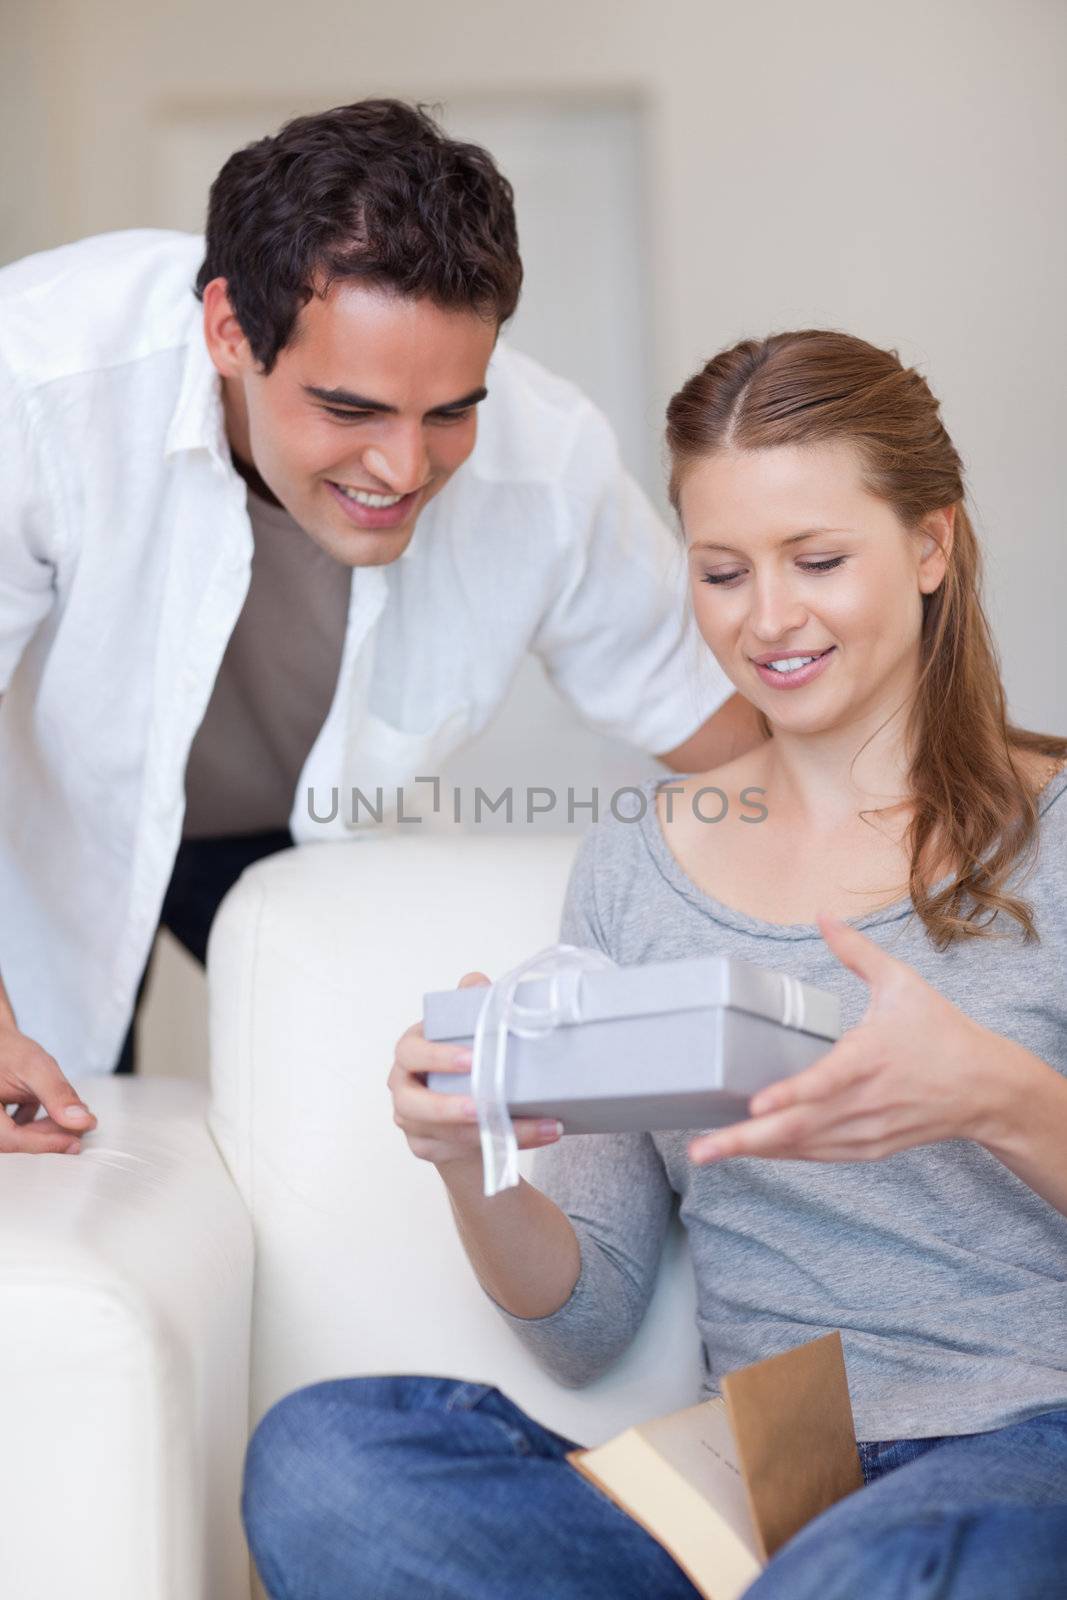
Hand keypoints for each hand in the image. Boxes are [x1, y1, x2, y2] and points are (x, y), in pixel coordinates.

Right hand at [0, 1020, 96, 1153]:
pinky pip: (16, 1130)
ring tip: (71, 1117)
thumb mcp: (36, 1067)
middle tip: (79, 1129)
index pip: (8, 1138)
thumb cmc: (8, 1049)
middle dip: (50, 1135)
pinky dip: (38, 1125)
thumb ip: (58, 1095)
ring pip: (16, 1137)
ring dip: (45, 1131)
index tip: (73, 1142)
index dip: (43, 1144)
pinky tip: (55, 1114)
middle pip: (13, 1140)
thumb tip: (83, 1122)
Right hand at [389, 971, 563, 1170]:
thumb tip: (476, 982)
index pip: (411, 1051)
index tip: (472, 1059)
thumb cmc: (459, 1062)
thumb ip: (468, 1005)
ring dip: (489, 1132)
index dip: (437, 1056)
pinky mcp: (427, 1147)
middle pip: (413, 1103)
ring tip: (537, 1127)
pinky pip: (460, 1152)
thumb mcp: (463, 1031)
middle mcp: (404, 1088)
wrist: (455, 1104)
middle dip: (449, 1107)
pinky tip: (533, 1137)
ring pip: (442, 1134)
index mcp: (410, 1053)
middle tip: (487, 1104)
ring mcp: (412, 1122)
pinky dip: (499, 1145)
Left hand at [689, 911, 1008, 1167]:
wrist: (986, 1088)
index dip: (790, 1094)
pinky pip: (820, 1155)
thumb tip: (822, 915)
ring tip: (709, 1152)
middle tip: (701, 1149)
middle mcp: (866, 1100)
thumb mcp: (902, 982)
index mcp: (871, 1057)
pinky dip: (785, 1154)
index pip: (826, 1081)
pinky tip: (753, 1150)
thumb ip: (856, 951)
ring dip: (757, 1151)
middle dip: (747, 1140)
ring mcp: (868, 1130)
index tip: (755, 1104)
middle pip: (801, 1126)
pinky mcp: (870, 1147)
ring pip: (805, 1146)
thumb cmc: (941, 1032)